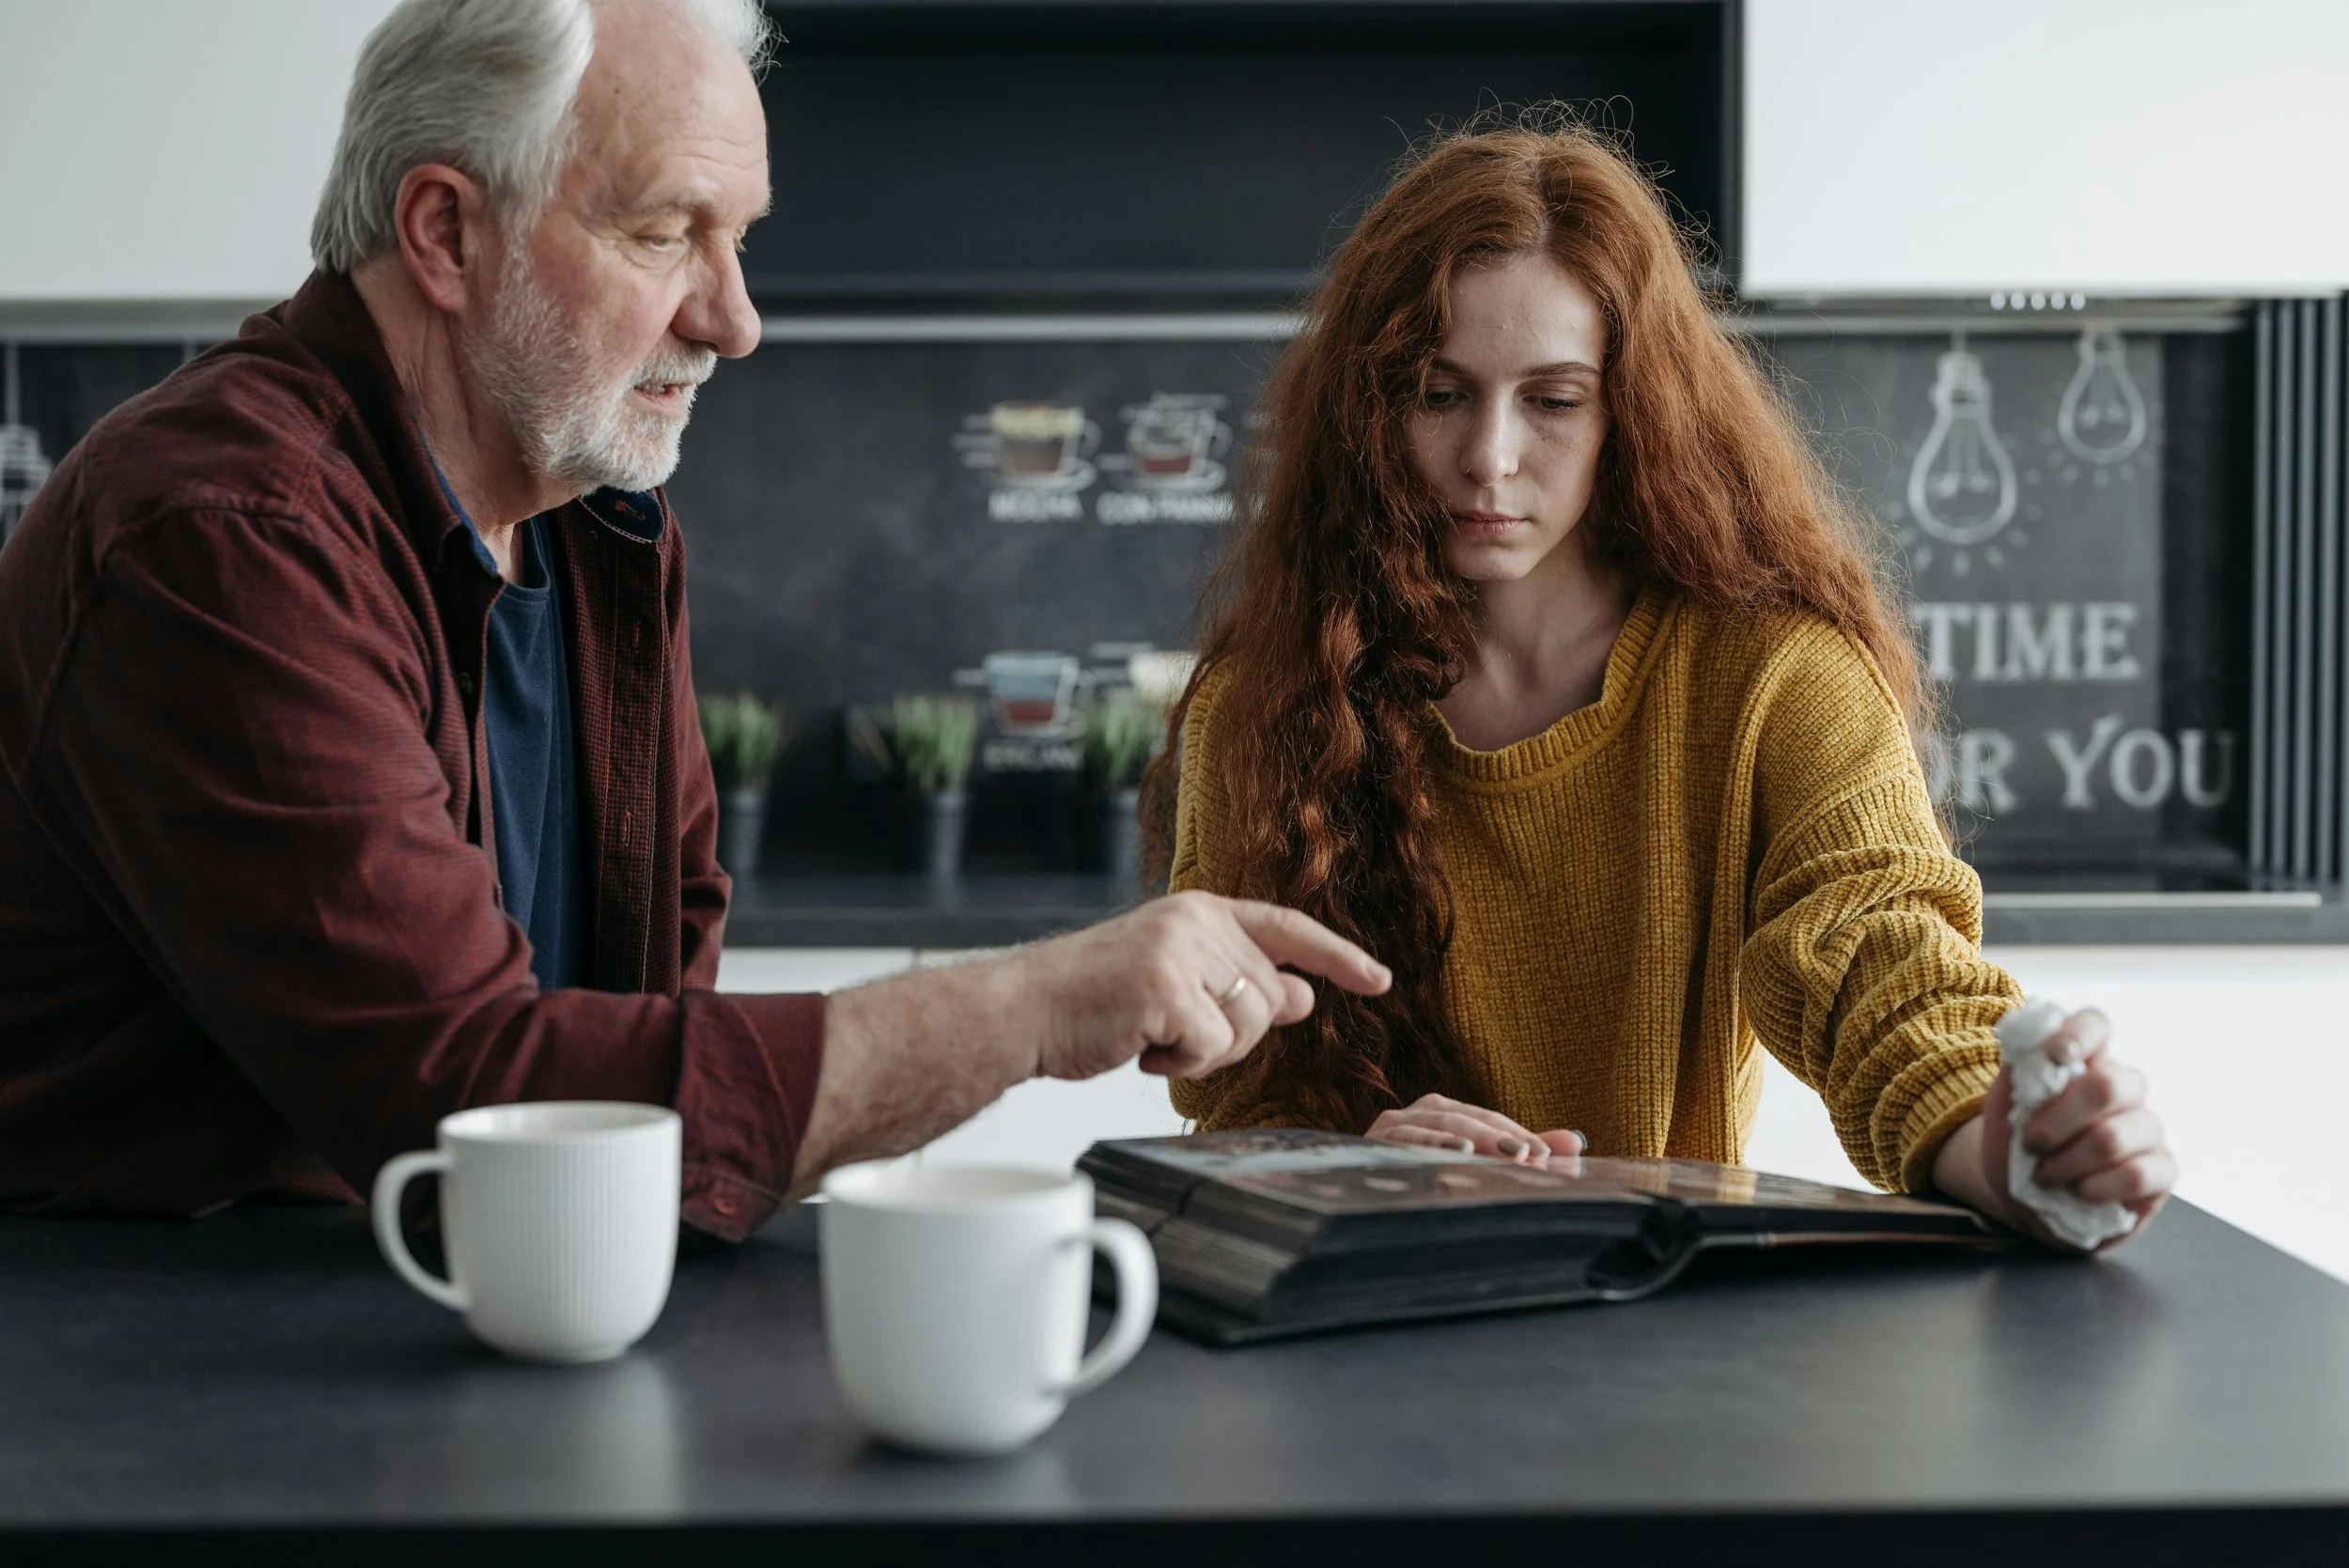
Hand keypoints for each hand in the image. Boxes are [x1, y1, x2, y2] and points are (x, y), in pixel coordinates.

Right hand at [1015, 891, 1392, 1082]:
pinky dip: (1181, 1067)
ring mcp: (1181, 951)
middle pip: (1269, 998)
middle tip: (1175, 1035)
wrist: (1024, 1009)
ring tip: (1154, 1037)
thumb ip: (1238, 982)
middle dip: (1234, 1036)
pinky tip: (1142, 1049)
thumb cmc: (1092, 999)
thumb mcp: (1175, 979)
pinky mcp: (1165, 987)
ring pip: (1247, 1027)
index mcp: (1201, 911)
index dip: (1336, 956)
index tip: (1378, 979)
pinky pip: (1211, 1049)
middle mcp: (1196, 921)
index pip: (1287, 928)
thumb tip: (1302, 996)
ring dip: (1205, 1053)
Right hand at [1367, 1094, 1584, 1163]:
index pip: (1489, 1119)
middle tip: (1530, 1155)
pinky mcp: (1376, 1139)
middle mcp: (1421, 1111)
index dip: (1519, 1135)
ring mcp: (1396, 1124)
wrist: (1363, 1197)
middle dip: (1500, 1135)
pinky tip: (1457, 1151)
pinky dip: (1432, 1141)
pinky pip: (1407, 1137)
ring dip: (1473, 1135)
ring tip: (1502, 1151)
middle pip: (1467, 1117)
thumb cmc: (1426, 1179)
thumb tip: (1577, 1143)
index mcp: (1446, 1111)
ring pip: (1440, 1121)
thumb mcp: (1479, 1165)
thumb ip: (1523, 1150)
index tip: (1548, 1157)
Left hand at [1935, 1007, 2176, 1250]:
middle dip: (2057, 1121)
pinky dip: (2097, 1187)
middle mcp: (2123, 1088)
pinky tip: (2079, 1192)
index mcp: (2084, 1062)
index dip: (2079, 1034)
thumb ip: (2017, 1072)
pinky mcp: (2161, 1171)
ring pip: (2114, 1137)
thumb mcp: (2002, 1105)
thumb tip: (2031, 1042)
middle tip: (2031, 1144)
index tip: (2056, 1056)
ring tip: (2045, 1176)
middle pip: (2108, 1085)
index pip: (2096, 1024)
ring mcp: (2145, 1129)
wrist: (2020, 1199)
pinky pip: (2138, 1174)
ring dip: (2067, 1162)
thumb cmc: (2015, 1144)